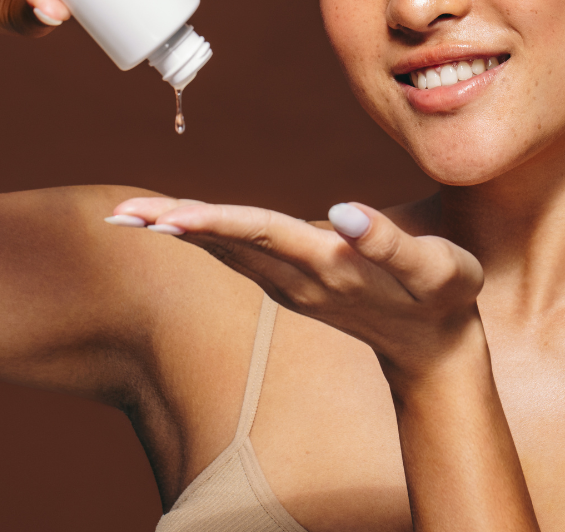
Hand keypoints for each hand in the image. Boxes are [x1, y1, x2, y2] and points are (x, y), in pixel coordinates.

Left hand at [107, 198, 485, 379]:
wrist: (437, 352)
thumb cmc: (445, 298)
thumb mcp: (438, 269)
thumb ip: (391, 242)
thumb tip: (343, 211)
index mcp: (330, 265)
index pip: (262, 234)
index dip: (215, 221)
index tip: (168, 217)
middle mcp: (300, 278)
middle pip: (227, 244)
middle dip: (174, 226)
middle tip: (118, 215)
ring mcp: (292, 285)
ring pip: (226, 251)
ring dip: (178, 232)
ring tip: (130, 216)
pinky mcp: (293, 283)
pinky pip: (238, 255)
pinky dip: (202, 236)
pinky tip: (176, 224)